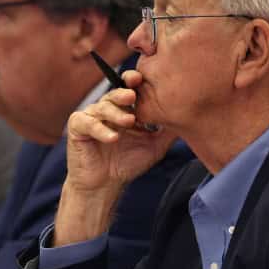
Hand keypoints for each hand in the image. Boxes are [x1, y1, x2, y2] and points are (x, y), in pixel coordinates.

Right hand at [54, 71, 175, 243]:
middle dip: (124, 92)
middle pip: (114, 94)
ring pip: (102, 107)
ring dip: (115, 113)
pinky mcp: (78, 128)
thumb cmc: (127, 164)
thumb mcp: (154, 146)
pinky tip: (113, 138)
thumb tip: (190, 118)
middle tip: (133, 94)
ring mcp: (91, 117)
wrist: (104, 186)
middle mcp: (107, 109)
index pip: (130, 90)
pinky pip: (87, 123)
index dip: (136, 84)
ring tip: (128, 121)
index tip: (145, 82)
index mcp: (124, 109)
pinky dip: (100, 130)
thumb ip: (168, 131)